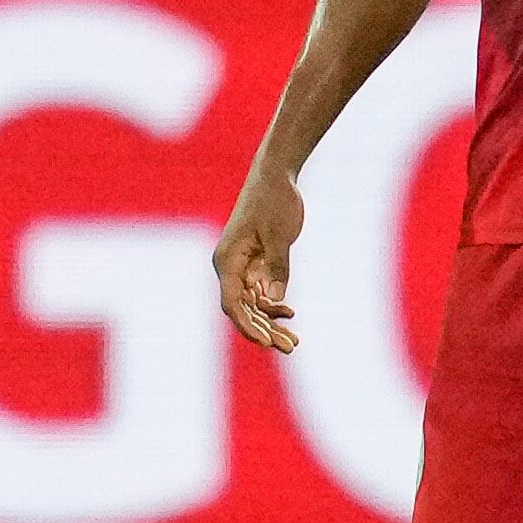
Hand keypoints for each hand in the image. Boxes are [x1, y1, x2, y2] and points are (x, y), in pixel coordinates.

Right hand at [213, 167, 303, 353]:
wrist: (274, 175)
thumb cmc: (274, 200)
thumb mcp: (280, 235)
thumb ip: (278, 266)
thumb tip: (275, 298)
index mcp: (228, 260)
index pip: (233, 304)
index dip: (248, 327)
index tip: (267, 343)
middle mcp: (229, 267)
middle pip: (243, 310)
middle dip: (265, 331)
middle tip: (291, 347)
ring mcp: (240, 266)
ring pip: (252, 304)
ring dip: (270, 322)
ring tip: (294, 341)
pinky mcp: (253, 262)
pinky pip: (259, 292)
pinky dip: (273, 304)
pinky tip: (289, 313)